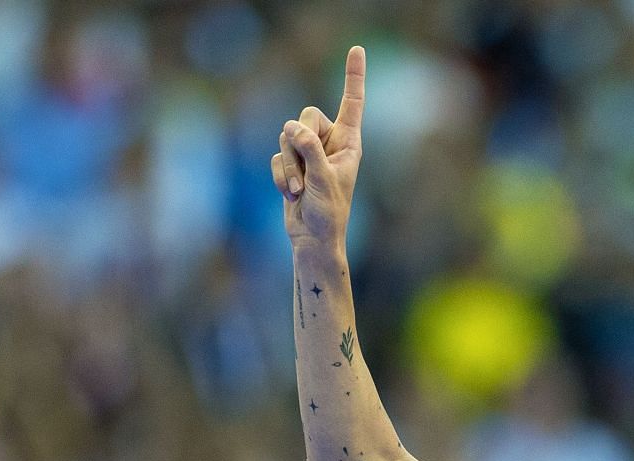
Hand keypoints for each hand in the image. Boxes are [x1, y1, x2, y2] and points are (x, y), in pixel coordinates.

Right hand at [271, 45, 364, 250]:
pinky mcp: (291, 164)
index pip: (352, 103)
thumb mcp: (323, 179)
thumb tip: (291, 127)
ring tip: (299, 189)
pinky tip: (291, 195)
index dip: (353, 76)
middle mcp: (329, 143)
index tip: (356, 49)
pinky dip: (281, 176)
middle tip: (307, 171)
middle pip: (305, 116)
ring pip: (286, 137)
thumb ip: (310, 149)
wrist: (313, 239)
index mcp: (349, 142)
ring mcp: (309, 153)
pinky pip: (277, 155)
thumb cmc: (328, 213)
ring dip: (290, 166)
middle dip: (300, 142)